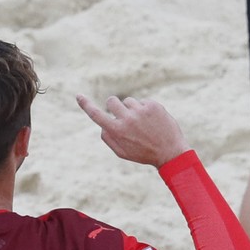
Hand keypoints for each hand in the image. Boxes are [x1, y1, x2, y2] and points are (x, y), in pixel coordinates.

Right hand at [75, 94, 189, 167]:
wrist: (170, 152)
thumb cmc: (143, 153)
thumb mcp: (122, 152)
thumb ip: (108, 138)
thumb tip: (103, 124)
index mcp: (117, 131)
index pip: (97, 115)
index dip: (86, 105)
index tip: (78, 96)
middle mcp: (127, 119)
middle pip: (112, 101)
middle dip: (114, 106)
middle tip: (122, 114)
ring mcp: (141, 110)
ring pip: (128, 101)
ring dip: (132, 109)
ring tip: (143, 124)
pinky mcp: (153, 105)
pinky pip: (142, 102)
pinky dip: (145, 109)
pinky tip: (152, 121)